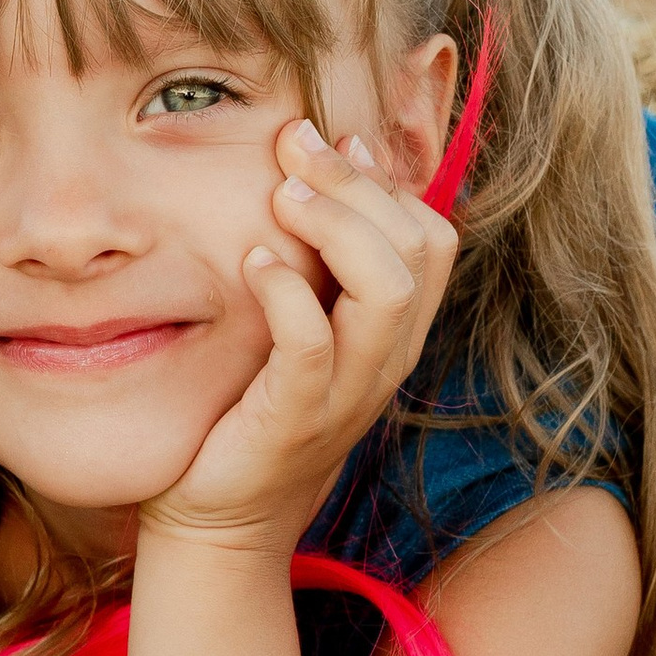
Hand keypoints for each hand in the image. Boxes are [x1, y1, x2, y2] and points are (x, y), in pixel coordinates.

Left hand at [140, 118, 455, 554]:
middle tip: (296, 143)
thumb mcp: (299, 323)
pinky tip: (253, 261)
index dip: (387, 177)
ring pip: (386, 289)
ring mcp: (348, 391)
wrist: (222, 517)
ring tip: (282, 195)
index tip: (333, 138)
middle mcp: (386, 358)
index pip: (434, 235)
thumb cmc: (251, 404)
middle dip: (358, 180)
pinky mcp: (297, 418)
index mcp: (395, 331)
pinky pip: (312, 345)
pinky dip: (286, 292)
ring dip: (336, 225)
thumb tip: (313, 168)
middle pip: (419, 247)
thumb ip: (317, 263)